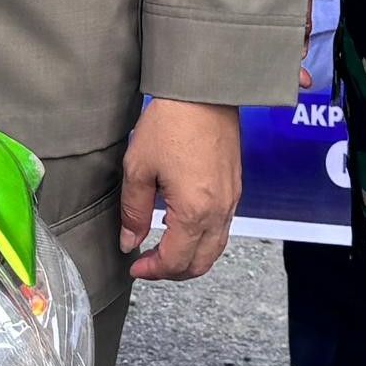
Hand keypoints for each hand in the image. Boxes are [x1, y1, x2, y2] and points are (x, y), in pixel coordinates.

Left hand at [119, 98, 240, 281]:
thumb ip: (133, 212)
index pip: (176, 260)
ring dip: (190, 258)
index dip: (153, 271)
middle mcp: (219, 211)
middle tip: (149, 265)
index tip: (135, 267)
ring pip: (215, 248)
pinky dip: (203, 239)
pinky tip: (181, 227)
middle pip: (201, 263)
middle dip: (174, 272)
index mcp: (194, 211)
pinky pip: (223, 228)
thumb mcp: (138, 169)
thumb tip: (130, 242)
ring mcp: (231, 200)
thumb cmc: (171, 124)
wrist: (204, 93)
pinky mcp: (235, 188)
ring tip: (163, 250)